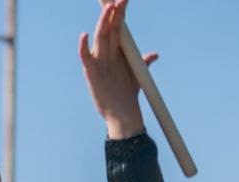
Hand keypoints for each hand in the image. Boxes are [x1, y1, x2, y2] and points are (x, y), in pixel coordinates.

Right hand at [79, 0, 154, 139]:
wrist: (121, 114)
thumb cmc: (126, 95)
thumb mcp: (136, 75)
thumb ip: (142, 62)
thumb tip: (154, 55)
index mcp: (116, 53)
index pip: (117, 28)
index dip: (120, 13)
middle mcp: (106, 55)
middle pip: (109, 28)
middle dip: (113, 12)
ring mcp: (98, 63)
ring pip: (101, 38)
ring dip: (105, 22)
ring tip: (110, 7)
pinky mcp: (91, 74)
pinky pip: (86, 58)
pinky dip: (83, 47)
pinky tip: (84, 35)